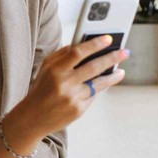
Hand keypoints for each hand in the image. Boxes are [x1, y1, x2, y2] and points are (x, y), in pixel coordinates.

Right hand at [15, 36, 129, 139]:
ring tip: (120, 71)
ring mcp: (72, 98)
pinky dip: (98, 89)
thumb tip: (83, 44)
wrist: (33, 118)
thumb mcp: (46, 68)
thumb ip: (63, 54)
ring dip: (112, 76)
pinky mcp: (78, 110)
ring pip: (98, 83)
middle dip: (112, 57)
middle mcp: (64, 83)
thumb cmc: (42, 88)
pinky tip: (102, 84)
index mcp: (55, 70)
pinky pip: (93, 96)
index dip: (95, 44)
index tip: (108, 39)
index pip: (78, 52)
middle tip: (124, 52)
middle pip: (93, 67)